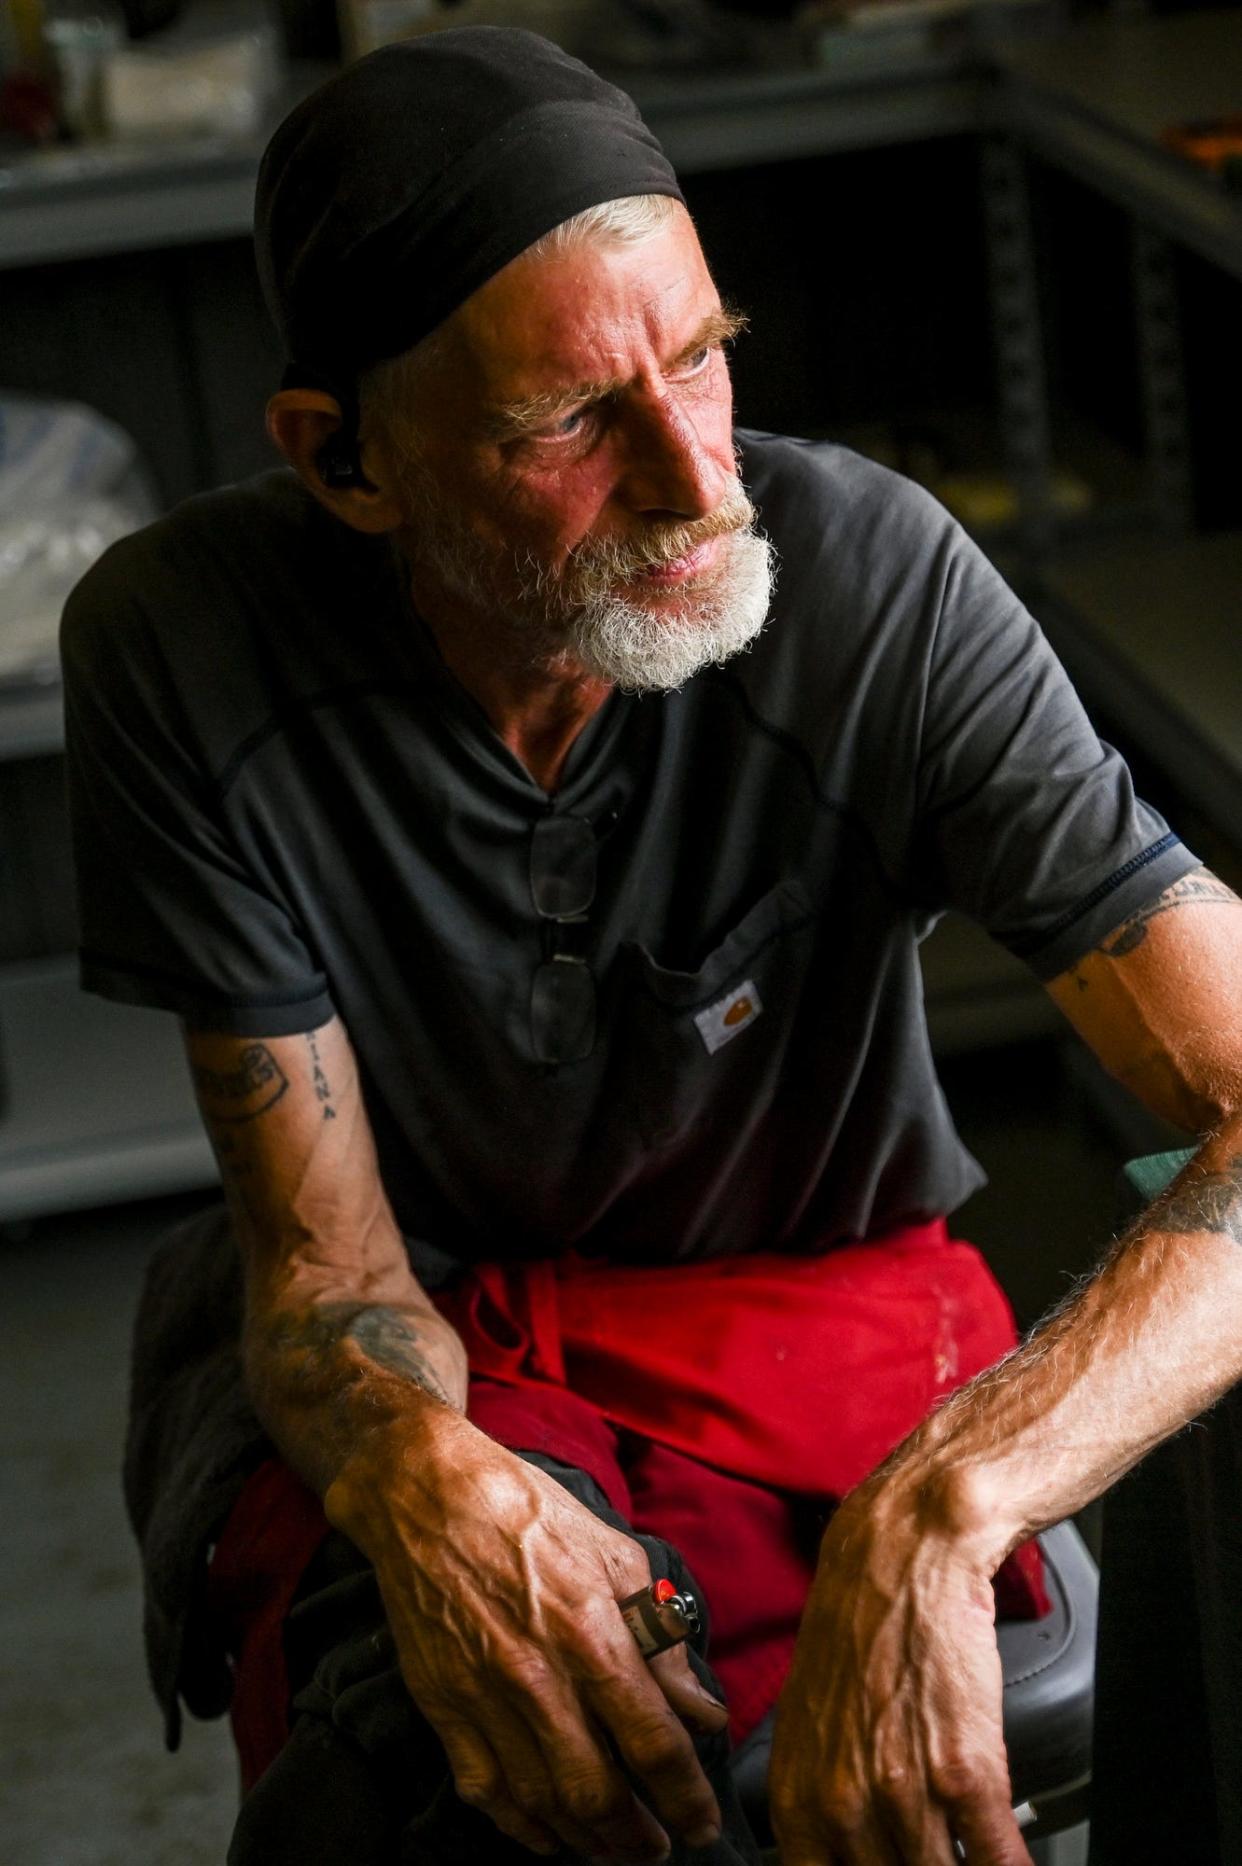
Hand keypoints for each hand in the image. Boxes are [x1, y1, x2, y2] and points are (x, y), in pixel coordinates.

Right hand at [331, 1420, 728, 1859]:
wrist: (427, 1495)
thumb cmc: (528, 1512)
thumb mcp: (613, 1554)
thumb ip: (660, 1638)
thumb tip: (700, 1708)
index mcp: (590, 1633)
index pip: (652, 1741)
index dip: (685, 1795)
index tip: (703, 1824)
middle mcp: (538, 1677)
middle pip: (597, 1791)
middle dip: (637, 1837)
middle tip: (661, 1848)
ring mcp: (484, 1696)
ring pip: (542, 1801)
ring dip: (586, 1840)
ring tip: (615, 1851)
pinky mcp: (442, 1705)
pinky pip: (484, 1789)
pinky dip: (520, 1825)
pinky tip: (547, 1837)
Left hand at [768, 1482, 1033, 1865]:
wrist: (905, 1555)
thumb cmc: (862, 1631)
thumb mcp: (813, 1724)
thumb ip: (821, 1803)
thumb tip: (841, 1857)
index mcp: (798, 1800)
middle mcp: (842, 1806)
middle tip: (934, 1860)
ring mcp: (902, 1793)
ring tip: (982, 1863)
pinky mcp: (965, 1772)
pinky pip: (997, 1863)